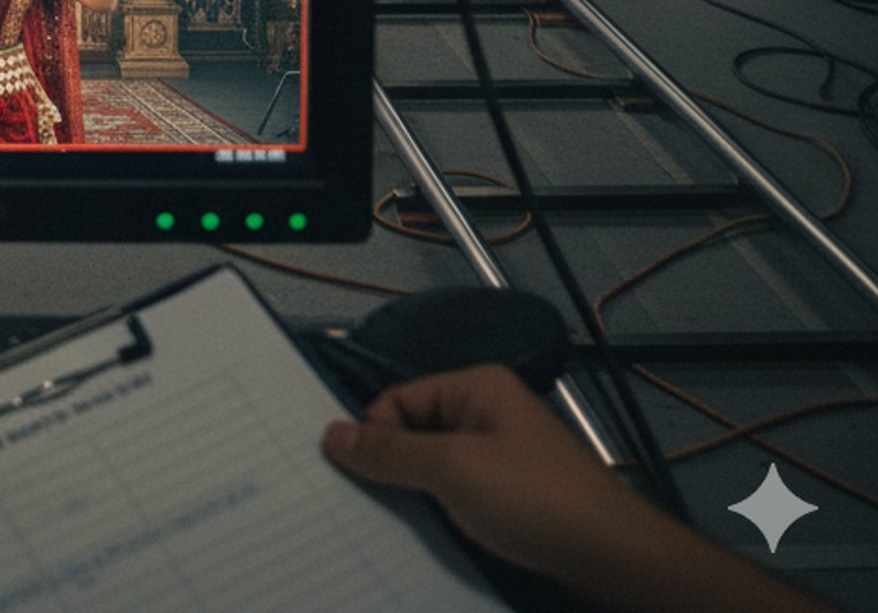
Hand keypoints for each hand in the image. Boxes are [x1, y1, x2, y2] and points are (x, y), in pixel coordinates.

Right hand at [321, 365, 654, 590]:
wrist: (614, 557)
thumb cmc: (534, 498)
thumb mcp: (452, 470)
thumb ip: (389, 452)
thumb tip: (330, 434)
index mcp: (475, 387)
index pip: (398, 399)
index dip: (372, 435)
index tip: (346, 476)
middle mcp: (487, 413)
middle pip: (415, 433)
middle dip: (391, 468)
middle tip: (360, 505)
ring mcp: (502, 457)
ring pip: (436, 469)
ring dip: (417, 496)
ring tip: (395, 526)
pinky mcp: (513, 497)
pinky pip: (460, 496)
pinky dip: (443, 514)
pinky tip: (432, 538)